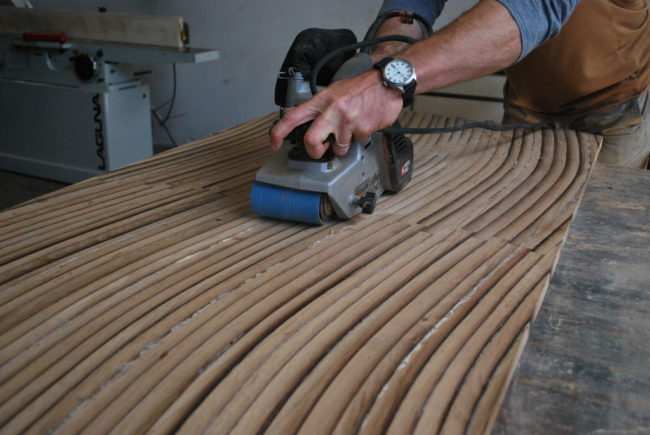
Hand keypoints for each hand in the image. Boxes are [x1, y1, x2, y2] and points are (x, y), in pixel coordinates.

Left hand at [269, 69, 402, 158]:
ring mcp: (347, 120)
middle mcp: (332, 110)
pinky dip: (361, 136)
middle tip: (321, 149)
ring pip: (338, 148)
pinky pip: (357, 142)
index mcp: (321, 100)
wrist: (387, 81)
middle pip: (311, 141)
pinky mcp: (362, 128)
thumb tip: (304, 122)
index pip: (292, 117)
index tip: (274, 144)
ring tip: (352, 128)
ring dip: (344, 143)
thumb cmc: (361, 87)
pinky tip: (365, 122)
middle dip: (315, 151)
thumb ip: (319, 108)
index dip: (278, 133)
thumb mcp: (334, 92)